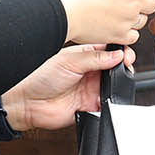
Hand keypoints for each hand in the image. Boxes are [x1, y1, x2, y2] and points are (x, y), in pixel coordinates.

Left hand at [1, 44, 127, 131]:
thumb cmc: (40, 77)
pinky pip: (108, 103)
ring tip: (115, 80)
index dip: (119, 50)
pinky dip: (112, 100)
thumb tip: (117, 54)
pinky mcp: (90, 105)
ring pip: (114, 84)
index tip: (125, 53)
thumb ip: (95, 58)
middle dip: (124, 65)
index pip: (108, 49)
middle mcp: (89, 71)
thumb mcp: (70, 61)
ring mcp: (90, 88)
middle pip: (115, 67)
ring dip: (119, 82)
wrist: (28, 102)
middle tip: (125, 65)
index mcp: (84, 56)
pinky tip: (108, 95)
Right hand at [46, 0, 154, 46]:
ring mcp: (128, 19)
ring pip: (142, 22)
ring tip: (112, 14)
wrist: (59, 9)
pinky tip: (111, 26)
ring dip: (131, 19)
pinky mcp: (119, 35)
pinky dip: (124, 34)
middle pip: (151, 5)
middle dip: (140, 4)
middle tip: (123, 2)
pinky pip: (132, 37)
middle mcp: (135, 0)